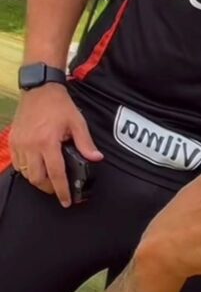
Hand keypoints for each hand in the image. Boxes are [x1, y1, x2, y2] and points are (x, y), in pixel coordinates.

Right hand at [10, 83, 103, 206]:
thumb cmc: (59, 105)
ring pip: (26, 173)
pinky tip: (37, 166)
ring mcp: (20, 144)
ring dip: (38, 179)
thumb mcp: (77, 122)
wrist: (39, 89)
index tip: (66, 202)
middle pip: (37, 179)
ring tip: (49, 177)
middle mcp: (31, 146)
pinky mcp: (13, 140)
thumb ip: (85, 143)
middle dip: (48, 188)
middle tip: (58, 188)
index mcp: (48, 142)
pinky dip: (27, 169)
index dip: (61, 191)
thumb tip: (96, 158)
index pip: (55, 174)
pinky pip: (18, 163)